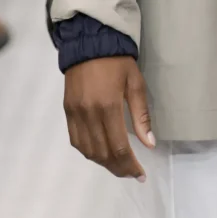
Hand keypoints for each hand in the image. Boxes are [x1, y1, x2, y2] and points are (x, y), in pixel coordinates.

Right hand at [63, 56, 154, 180]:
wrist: (89, 43)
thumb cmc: (118, 61)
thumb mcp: (135, 83)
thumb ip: (141, 115)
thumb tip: (149, 144)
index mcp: (108, 106)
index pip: (118, 147)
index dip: (130, 165)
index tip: (140, 174)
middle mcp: (89, 114)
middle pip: (102, 153)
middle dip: (118, 168)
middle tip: (132, 173)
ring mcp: (75, 114)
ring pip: (87, 150)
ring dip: (103, 163)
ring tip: (118, 166)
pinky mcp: (67, 111)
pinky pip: (75, 140)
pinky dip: (88, 152)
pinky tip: (100, 153)